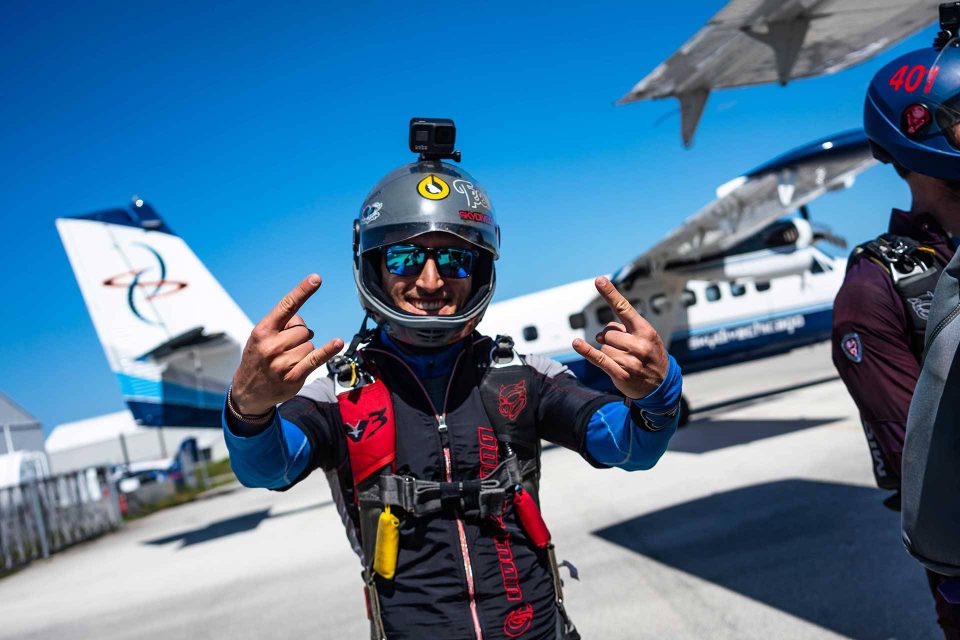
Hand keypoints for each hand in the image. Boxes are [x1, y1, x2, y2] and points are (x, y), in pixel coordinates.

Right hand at [231, 274, 343, 415]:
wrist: (248, 392)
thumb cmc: (259, 357)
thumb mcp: (262, 338)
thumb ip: (281, 325)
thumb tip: (303, 324)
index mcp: (262, 331)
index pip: (286, 306)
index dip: (302, 291)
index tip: (316, 278)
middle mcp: (271, 346)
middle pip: (303, 330)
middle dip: (299, 336)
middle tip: (285, 348)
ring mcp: (282, 363)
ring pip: (309, 345)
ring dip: (304, 350)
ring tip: (288, 360)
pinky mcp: (293, 377)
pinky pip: (316, 359)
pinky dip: (328, 350)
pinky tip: (338, 342)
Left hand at [572, 277, 668, 399]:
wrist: (661, 386)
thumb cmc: (650, 356)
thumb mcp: (645, 338)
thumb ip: (624, 330)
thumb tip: (600, 334)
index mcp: (645, 331)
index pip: (625, 308)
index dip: (610, 294)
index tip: (599, 280)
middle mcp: (639, 344)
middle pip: (608, 332)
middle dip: (610, 338)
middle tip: (622, 347)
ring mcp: (630, 360)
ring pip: (603, 346)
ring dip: (608, 351)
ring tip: (623, 359)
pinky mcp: (620, 374)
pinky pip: (598, 358)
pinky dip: (585, 351)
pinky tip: (576, 343)